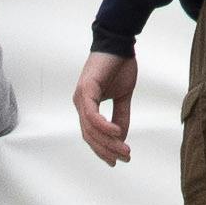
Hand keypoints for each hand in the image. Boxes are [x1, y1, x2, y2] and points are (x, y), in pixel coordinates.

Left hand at [75, 50, 140, 166]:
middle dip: (107, 150)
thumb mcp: (122, 97)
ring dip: (108, 142)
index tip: (117, 161)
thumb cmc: (119, 66)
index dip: (103, 149)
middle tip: (124, 158)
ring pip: (91, 128)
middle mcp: (80, 103)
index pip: (91, 135)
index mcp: (87, 105)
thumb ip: (120, 116)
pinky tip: (117, 133)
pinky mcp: (86, 89)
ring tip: (124, 149)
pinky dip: (104, 126)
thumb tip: (121, 138)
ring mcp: (81, 96)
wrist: (119, 43)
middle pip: (90, 135)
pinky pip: (92, 115)